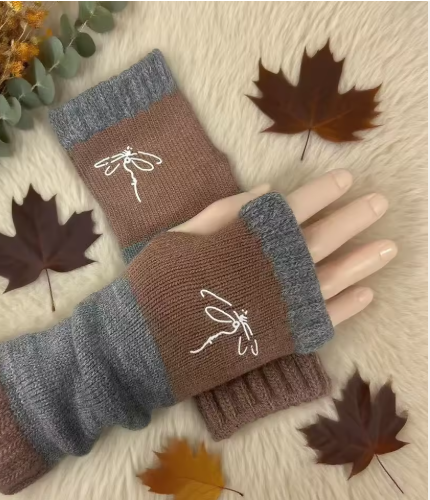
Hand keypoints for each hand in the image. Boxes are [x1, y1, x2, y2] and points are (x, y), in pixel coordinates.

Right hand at [171, 170, 395, 325]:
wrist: (149, 340)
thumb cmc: (160, 282)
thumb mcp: (184, 234)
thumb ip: (226, 211)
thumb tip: (268, 191)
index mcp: (248, 240)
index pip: (294, 208)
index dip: (321, 192)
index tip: (345, 179)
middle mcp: (272, 270)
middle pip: (322, 239)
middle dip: (353, 218)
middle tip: (379, 204)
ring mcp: (281, 305)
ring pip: (332, 278)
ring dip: (363, 262)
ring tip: (389, 247)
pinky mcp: (280, 336)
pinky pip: (322, 320)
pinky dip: (346, 307)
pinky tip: (367, 294)